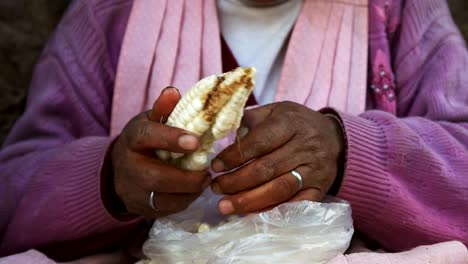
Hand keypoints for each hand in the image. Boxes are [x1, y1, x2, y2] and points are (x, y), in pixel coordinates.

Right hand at [110, 87, 210, 217]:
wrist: (120, 172)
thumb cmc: (144, 142)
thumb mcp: (149, 122)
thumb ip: (163, 109)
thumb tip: (173, 92)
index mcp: (132, 139)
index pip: (147, 137)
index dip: (171, 138)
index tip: (195, 141)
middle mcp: (129, 167)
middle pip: (155, 176)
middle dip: (186, 176)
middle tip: (207, 169)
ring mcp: (134, 191)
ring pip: (163, 198)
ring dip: (190, 190)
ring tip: (205, 179)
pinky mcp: (143, 208)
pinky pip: (168, 209)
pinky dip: (186, 200)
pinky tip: (195, 189)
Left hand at [210, 101, 344, 214]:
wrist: (333, 137)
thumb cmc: (295, 123)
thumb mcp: (274, 110)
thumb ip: (249, 119)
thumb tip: (223, 134)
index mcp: (290, 123)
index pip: (259, 142)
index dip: (235, 156)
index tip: (215, 166)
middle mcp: (304, 146)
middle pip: (266, 168)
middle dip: (236, 181)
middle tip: (215, 188)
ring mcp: (314, 170)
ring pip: (279, 189)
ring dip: (249, 200)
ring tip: (225, 205)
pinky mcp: (319, 189)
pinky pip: (293, 204)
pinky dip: (271, 210)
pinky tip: (250, 213)